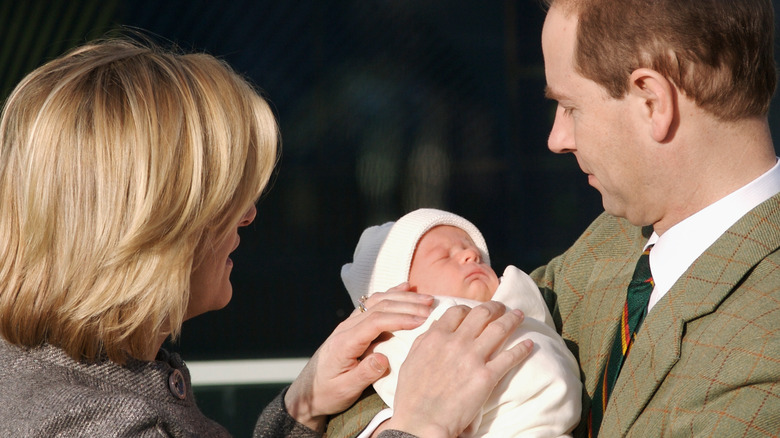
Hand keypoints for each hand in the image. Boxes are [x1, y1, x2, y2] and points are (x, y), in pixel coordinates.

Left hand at [284, 285, 432, 431]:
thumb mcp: (345, 390)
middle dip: (407, 305)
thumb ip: (364, 374)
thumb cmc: (328, 393)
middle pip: (380, 307)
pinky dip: (392, 294)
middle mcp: (347, 327)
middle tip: (432, 307)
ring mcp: (350, 323)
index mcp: (345, 342)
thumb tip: (383, 359)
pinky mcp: (354, 324)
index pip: (376, 322)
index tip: (422, 320)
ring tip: (427, 299)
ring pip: (378, 301)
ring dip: (403, 297)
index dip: (400, 318)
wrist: (309, 391)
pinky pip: (374, 304)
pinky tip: (406, 288)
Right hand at [382, 301, 532, 437]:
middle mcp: (456, 342)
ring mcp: (473, 358)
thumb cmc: (412, 395)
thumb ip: (424, 340)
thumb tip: (436, 326)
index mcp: (436, 337)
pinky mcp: (487, 376)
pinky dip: (522, 348)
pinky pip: (510, 357)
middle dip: (495, 308)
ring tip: (519, 316)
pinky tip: (530, 344)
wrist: (422, 421)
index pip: (458, 311)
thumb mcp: (411, 360)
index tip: (475, 312)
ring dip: (512, 319)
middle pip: (482, 314)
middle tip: (503, 307)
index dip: (469, 309)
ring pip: (499, 329)